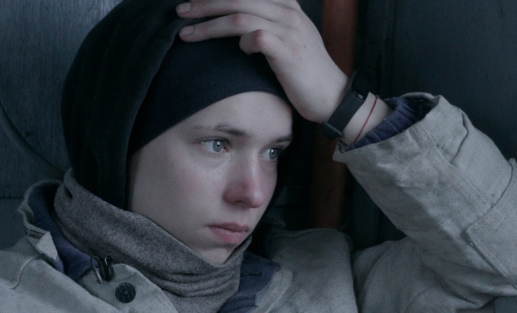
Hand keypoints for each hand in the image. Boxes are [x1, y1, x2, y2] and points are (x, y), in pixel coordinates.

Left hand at [175, 0, 347, 122]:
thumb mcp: (290, 39)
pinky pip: (256, 38)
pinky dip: (241, 43)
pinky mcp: (288, 52)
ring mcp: (289, 31)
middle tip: (181, 11)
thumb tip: (237, 27)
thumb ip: (268, 25)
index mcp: (286, 5)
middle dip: (204, 4)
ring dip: (209, 25)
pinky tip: (238, 51)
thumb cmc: (306, 72)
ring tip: (187, 33)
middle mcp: (288, 13)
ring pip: (240, 17)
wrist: (332, 96)